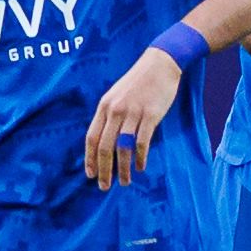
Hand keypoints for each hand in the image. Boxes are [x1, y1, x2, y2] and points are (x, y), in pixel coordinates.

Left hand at [85, 47, 181, 186]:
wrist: (160, 63)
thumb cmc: (138, 81)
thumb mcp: (117, 95)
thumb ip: (110, 115)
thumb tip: (105, 141)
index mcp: (104, 106)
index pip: (92, 137)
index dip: (90, 158)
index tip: (90, 174)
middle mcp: (115, 110)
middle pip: (105, 147)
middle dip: (104, 170)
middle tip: (104, 186)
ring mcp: (133, 113)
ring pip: (123, 148)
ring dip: (123, 168)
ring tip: (125, 182)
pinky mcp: (151, 115)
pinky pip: (142, 142)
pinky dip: (141, 157)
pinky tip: (141, 166)